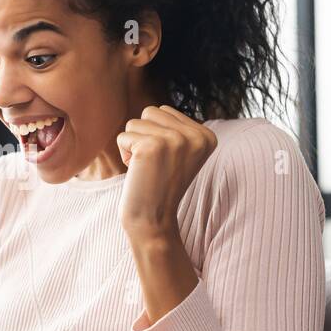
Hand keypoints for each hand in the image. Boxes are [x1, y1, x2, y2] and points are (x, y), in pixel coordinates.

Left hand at [117, 105, 217, 239]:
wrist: (154, 220)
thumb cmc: (159, 185)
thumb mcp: (179, 153)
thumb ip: (175, 128)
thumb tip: (157, 110)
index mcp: (207, 136)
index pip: (164, 110)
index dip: (156, 135)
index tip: (166, 161)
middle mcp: (196, 136)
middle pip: (150, 112)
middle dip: (143, 136)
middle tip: (154, 165)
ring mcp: (175, 140)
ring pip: (134, 122)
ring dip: (133, 145)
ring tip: (146, 168)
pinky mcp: (152, 147)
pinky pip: (123, 137)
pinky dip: (124, 155)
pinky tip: (138, 173)